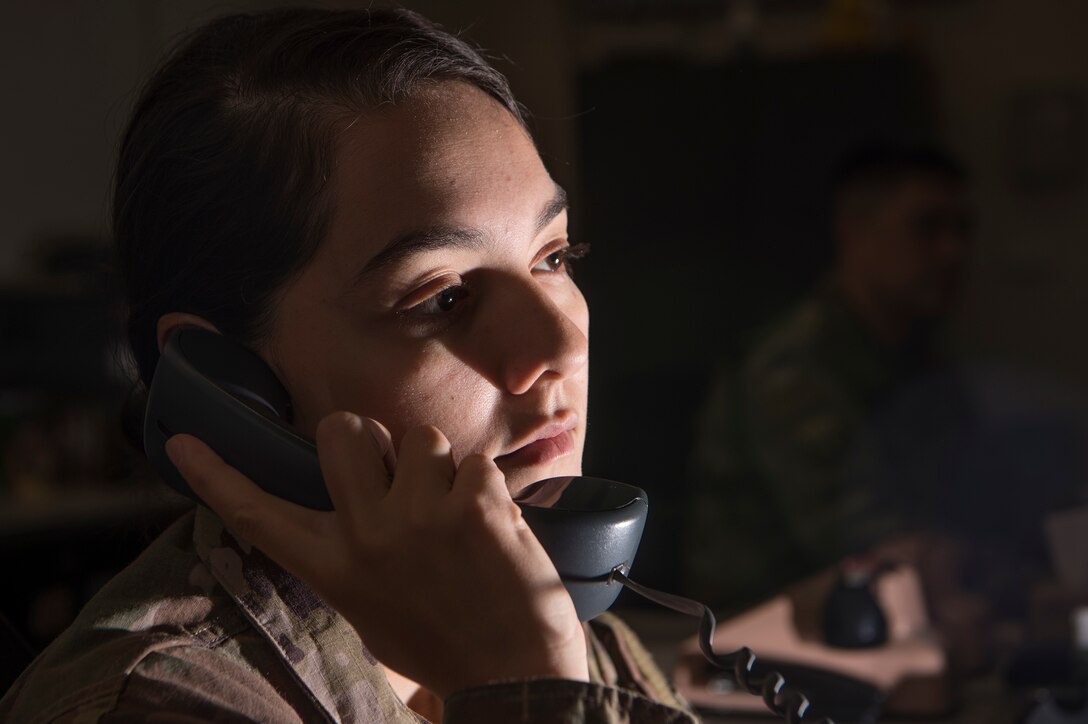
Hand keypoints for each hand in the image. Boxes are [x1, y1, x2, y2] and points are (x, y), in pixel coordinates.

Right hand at [164, 412, 587, 696]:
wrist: (510, 674)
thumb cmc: (440, 642)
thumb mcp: (370, 606)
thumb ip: (351, 549)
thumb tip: (353, 494)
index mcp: (334, 568)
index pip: (260, 515)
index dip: (217, 477)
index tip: (183, 443)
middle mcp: (367, 537)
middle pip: (343, 432)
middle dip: (368, 434)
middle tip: (392, 465)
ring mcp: (419, 518)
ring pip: (420, 438)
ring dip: (440, 467)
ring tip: (456, 514)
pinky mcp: (473, 507)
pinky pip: (474, 461)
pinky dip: (487, 488)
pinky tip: (493, 528)